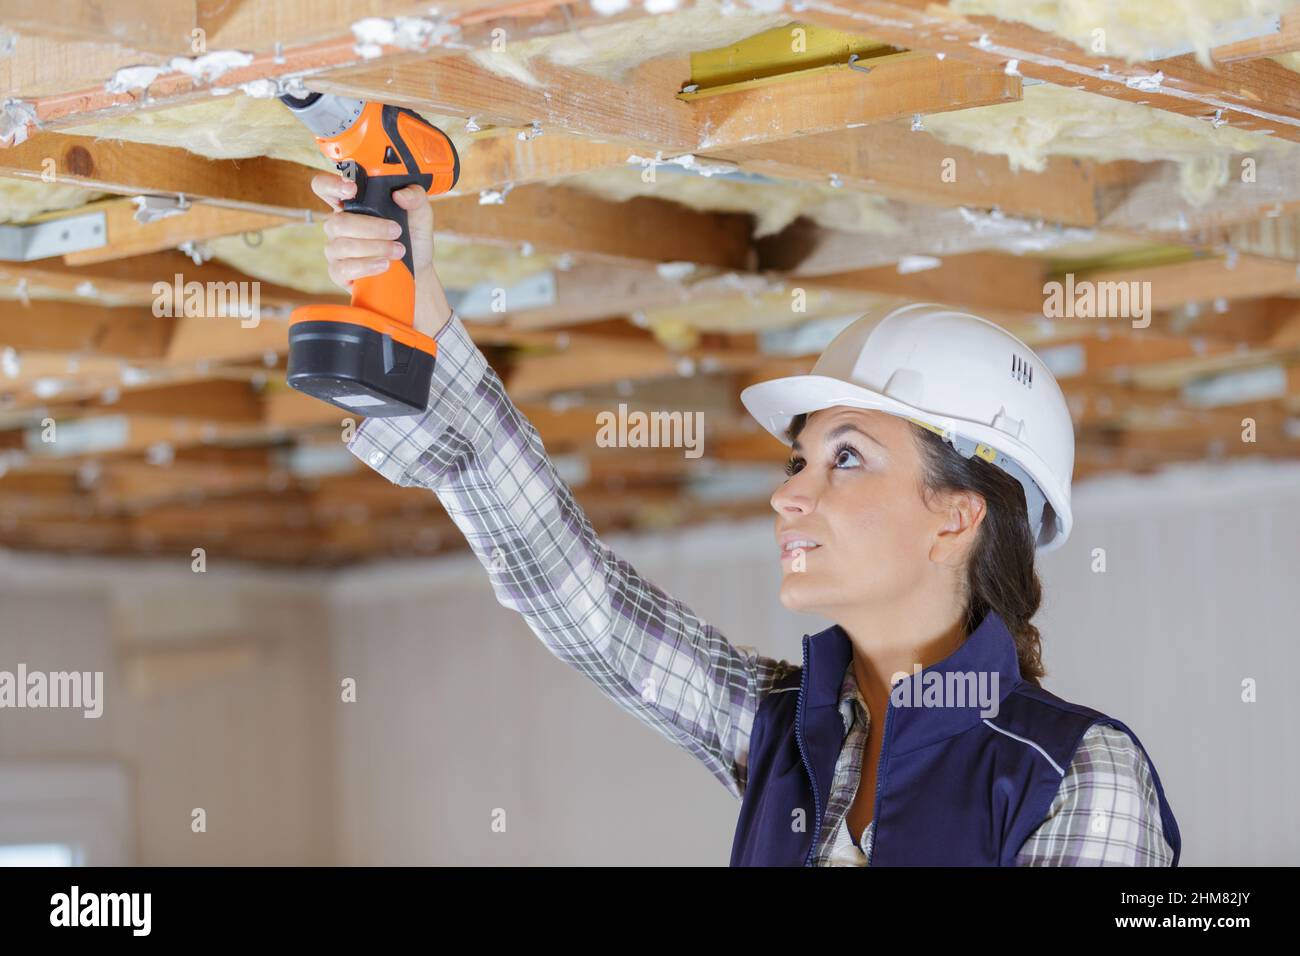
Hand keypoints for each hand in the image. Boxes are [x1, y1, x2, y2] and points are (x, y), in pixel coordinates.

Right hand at [311, 172, 452, 338]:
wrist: (418, 270)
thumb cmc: (412, 238)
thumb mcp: (420, 213)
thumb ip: (415, 196)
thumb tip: (400, 195)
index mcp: (352, 205)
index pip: (324, 187)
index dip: (331, 185)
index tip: (352, 189)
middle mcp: (338, 225)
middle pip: (337, 222)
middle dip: (371, 228)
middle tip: (397, 231)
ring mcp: (336, 249)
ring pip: (342, 245)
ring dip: (375, 247)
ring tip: (398, 251)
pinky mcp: (339, 273)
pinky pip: (342, 269)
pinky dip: (366, 266)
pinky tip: (384, 265)